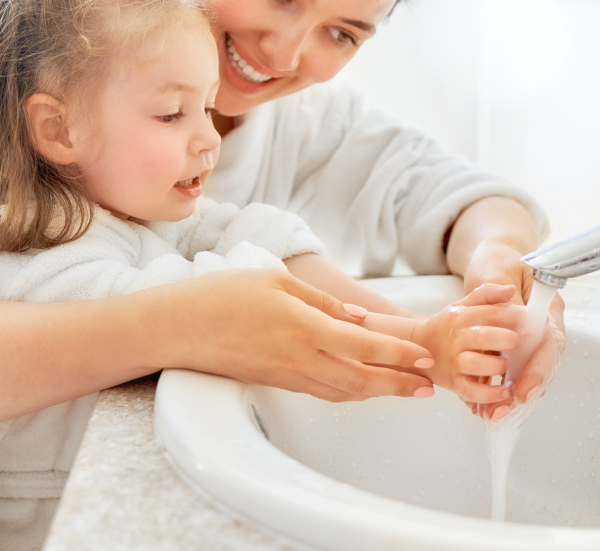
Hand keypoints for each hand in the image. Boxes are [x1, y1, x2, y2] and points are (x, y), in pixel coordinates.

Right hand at [155, 268, 434, 401]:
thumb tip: (358, 319)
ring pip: (343, 391)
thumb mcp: (276, 281)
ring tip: (403, 390)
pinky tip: (360, 386)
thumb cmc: (224, 295)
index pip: (363, 347)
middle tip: (427, 389)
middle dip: (398, 385)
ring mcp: (288, 375)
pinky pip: (322, 391)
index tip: (424, 360)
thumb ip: (322, 301)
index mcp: (304, 327)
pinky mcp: (276, 382)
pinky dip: (349, 391)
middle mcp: (300, 358)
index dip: (398, 356)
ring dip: (377, 392)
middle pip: (361, 380)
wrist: (180, 327)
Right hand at [411, 283, 519, 402]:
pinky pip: (472, 391)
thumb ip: (486, 294)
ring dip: (496, 365)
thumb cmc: (448, 326)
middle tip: (516, 341)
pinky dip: (489, 394)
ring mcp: (455, 361)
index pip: (489, 312)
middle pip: (482, 337)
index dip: (512, 315)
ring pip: (475, 364)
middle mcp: (458, 338)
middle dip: (504, 338)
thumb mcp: (463, 305)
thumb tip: (510, 290)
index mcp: (461, 316)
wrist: (417, 346)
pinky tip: (504, 391)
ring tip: (506, 364)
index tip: (527, 318)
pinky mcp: (455, 383)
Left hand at [462, 239, 565, 417]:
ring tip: (490, 414)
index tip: (522, 389)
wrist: (490, 260)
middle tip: (504, 409)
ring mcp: (526, 337)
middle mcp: (539, 326)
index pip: (549, 344)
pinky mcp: (510, 345)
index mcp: (545, 308)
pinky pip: (507, 370)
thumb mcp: (498, 270)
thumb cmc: (497, 261)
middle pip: (539, 364)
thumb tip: (513, 316)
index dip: (538, 369)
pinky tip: (482, 405)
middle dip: (523, 389)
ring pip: (523, 372)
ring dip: (507, 395)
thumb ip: (503, 294)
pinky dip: (495, 388)